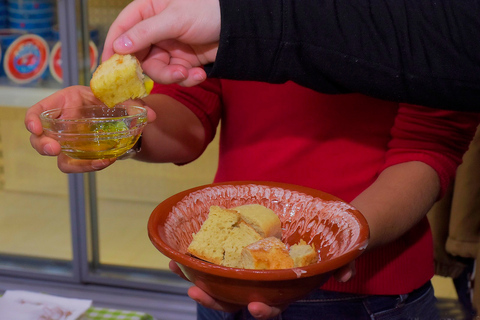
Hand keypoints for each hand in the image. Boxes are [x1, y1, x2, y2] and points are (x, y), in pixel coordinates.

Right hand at [25, 85, 155, 172]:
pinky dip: (89, 165)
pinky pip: (76, 163)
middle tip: (54, 149)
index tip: (36, 127)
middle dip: (42, 144)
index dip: (33, 119)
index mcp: (65, 101)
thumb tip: (151, 115)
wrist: (121, 116)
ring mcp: (68, 140)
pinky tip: (105, 161)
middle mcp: (61, 121)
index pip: (39, 110)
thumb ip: (135, 104)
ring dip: (68, 161)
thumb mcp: (122, 98)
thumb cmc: (113, 101)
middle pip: (40, 137)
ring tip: (91, 161)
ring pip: (56, 155)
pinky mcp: (78, 154)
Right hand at [103, 0, 220, 86]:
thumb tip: (119, 47)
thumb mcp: (175, 18)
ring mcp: (169, 48)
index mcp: (147, 11)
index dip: (112, 47)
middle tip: (167, 74)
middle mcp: (155, 31)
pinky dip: (188, 79)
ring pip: (158, 71)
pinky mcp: (183, 62)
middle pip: (139, 57)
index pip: (122, 28)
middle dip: (153, 70)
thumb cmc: (207, 10)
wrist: (238, 27)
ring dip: (173, 76)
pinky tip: (199, 75)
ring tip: (188, 73)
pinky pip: (176, 77)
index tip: (106, 68)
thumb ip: (146, 32)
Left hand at [169, 260, 355, 318]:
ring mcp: (245, 269)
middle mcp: (260, 282)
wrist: (312, 225)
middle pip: (236, 299)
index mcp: (281, 287)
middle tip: (197, 290)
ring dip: (198, 279)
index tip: (254, 305)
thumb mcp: (336, 252)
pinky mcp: (234, 253)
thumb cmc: (321, 244)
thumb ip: (341, 262)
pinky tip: (178, 253)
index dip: (263, 310)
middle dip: (215, 299)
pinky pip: (213, 261)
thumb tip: (345, 273)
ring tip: (179, 269)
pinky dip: (195, 260)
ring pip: (219, 283)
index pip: (273, 306)